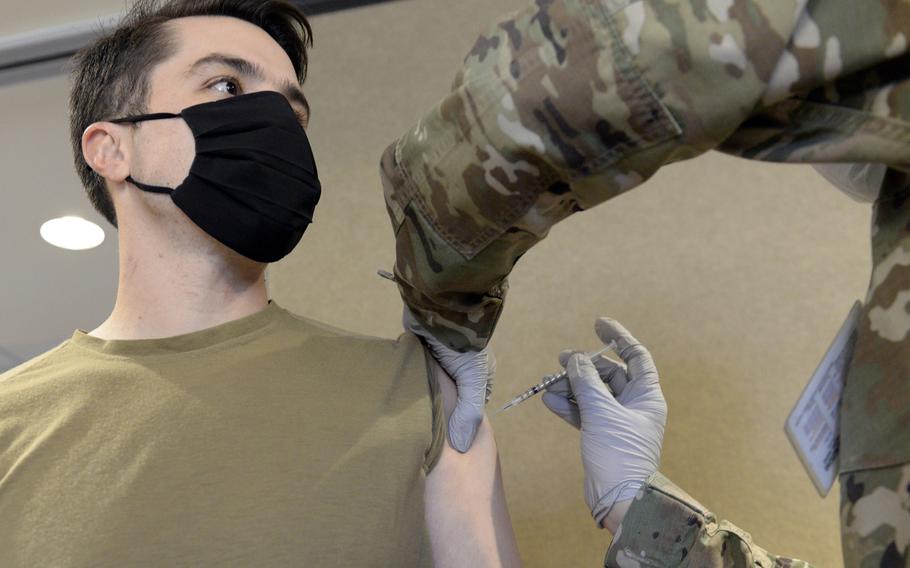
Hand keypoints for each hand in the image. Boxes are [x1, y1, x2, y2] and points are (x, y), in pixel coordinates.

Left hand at [403, 307, 494, 452]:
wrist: (437, 304)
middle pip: (448, 400)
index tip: (445, 444)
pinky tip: (395, 402)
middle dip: (438, 414)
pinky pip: (412, 374)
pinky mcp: (418, 353)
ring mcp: (437, 361)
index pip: (471, 409)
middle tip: (422, 438)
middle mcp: (459, 370)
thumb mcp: (473, 378)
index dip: (460, 425)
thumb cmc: (462, 342)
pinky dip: (406, 385)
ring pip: (428, 389)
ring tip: (405, 425)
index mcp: (478, 376)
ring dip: (420, 399)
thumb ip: (469, 412)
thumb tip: (462, 448)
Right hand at [542, 317, 666, 532]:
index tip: (598, 325)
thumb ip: (586, 382)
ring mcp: (618, 422)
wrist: (619, 500)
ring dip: (572, 387)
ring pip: (593, 394)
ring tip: (549, 385)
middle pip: (609, 375)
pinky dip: (569, 406)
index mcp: (646, 396)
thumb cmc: (619, 455)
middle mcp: (634, 406)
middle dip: (584, 367)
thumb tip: (574, 359)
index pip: (636, 356)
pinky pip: (584, 413)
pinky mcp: (602, 436)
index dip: (618, 338)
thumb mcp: (602, 413)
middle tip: (560, 361)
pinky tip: (550, 401)